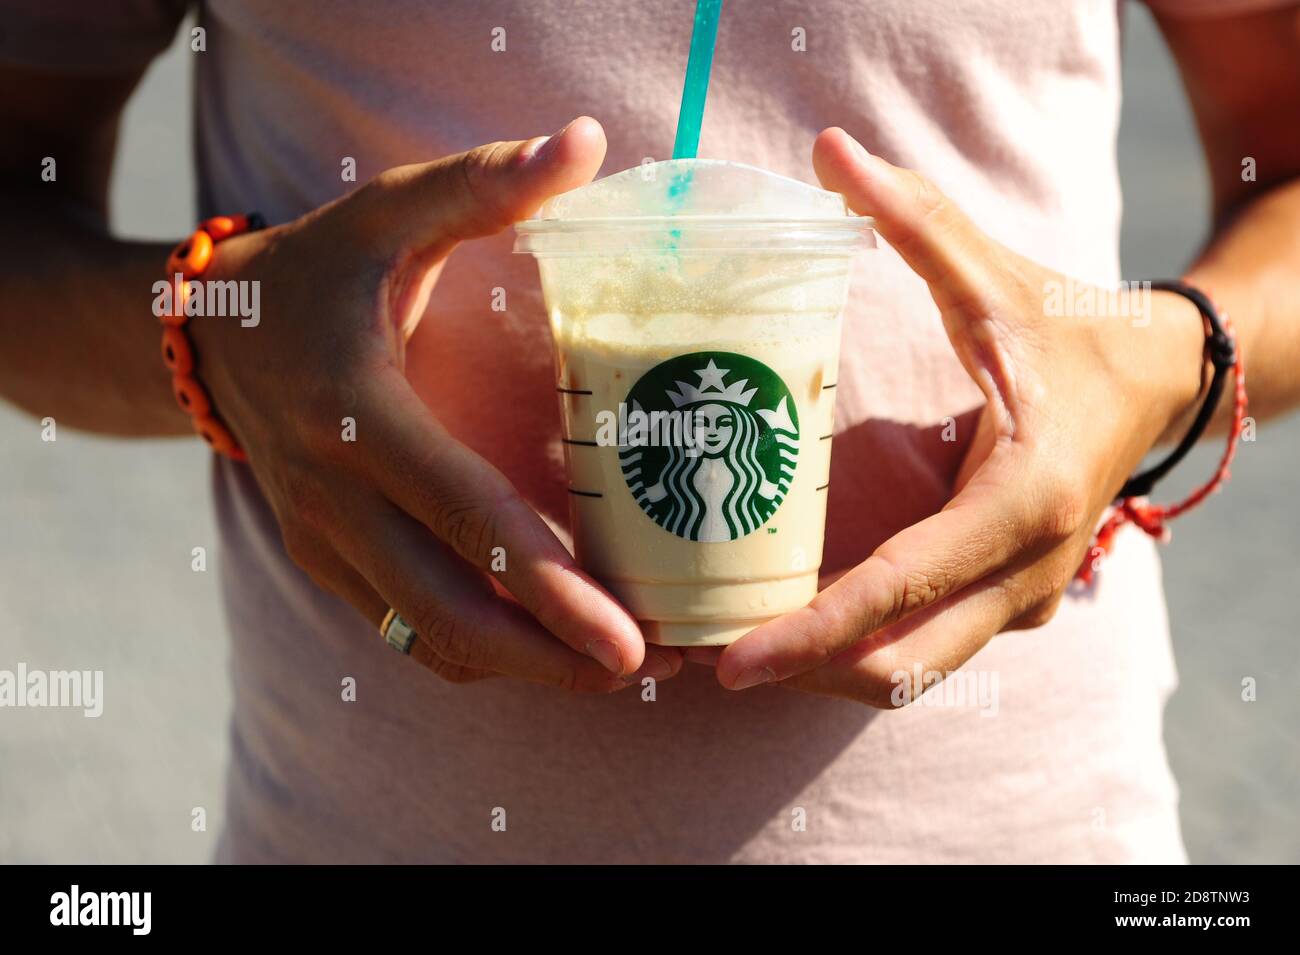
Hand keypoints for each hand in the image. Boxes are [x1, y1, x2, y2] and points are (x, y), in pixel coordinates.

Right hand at [191, 117, 681, 690]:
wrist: (212, 336)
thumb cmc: (318, 270)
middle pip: (447, 610)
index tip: (625, 638)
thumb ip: (480, 182)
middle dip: (548, 657)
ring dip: (520, 667)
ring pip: (426, 638)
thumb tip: (583, 140)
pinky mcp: (323, 561)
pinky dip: (476, 652)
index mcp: (357, 413)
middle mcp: (333, 495)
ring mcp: (322, 540)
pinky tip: (543, 647)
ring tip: (614, 669)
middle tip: (647, 669)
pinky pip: (404, 630)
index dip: (546, 584)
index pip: (461, 513)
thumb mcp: (387, 212)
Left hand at [711, 127, 1203, 705]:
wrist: (1156, 382)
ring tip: (727, 649)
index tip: (731, 660)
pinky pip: (929, 652)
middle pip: (901, 665)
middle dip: (801, 671)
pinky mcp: (1013, 605)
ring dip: (824, 673)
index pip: (902, 588)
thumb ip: (916, 220)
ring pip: (914, 673)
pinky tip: (792, 628)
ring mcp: (1026, 600)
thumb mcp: (996, 279)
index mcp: (1023, 500)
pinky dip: (859, 653)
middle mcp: (1028, 573)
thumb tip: (829, 151)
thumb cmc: (1070, 331)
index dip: (812, 631)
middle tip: (701, 657)